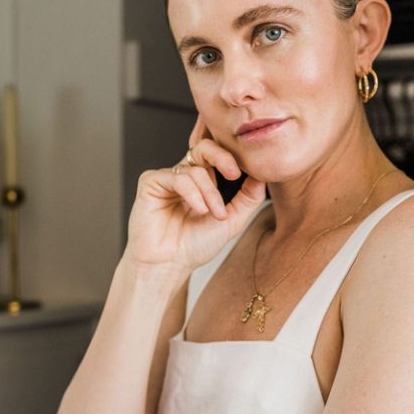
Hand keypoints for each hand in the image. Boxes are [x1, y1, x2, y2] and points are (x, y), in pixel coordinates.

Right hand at [125, 118, 266, 272]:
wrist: (169, 265)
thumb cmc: (194, 245)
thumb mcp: (231, 221)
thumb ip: (248, 198)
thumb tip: (263, 175)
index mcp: (202, 181)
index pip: (218, 156)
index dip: (233, 158)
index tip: (246, 173)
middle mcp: (184, 176)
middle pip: (204, 148)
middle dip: (222, 157)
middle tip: (234, 174)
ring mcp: (167, 178)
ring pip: (195, 170)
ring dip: (210, 193)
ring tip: (214, 214)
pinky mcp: (150, 183)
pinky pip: (177, 178)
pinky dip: (192, 193)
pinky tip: (198, 210)